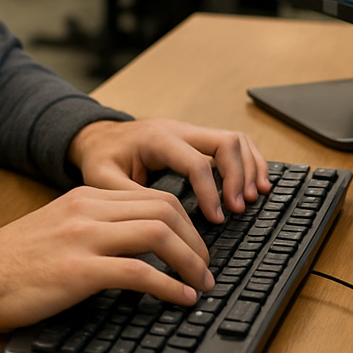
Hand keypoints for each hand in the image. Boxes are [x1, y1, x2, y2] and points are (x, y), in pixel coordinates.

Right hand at [0, 184, 213, 330]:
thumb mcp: (56, 228)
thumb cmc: (9, 261)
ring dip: (191, 261)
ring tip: (201, 285)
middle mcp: (88, 209)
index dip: (185, 222)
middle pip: (164, 209)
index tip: (196, 247)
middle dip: (196, 240)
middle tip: (207, 269)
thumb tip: (135, 246)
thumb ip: (93, 227)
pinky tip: (180, 299)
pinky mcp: (77, 271)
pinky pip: (138, 272)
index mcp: (84, 196)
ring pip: (158, 233)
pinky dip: (169, 287)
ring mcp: (83, 237)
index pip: (152, 196)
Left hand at [67, 118, 269, 223]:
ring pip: (234, 138)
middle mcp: (179, 130)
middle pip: (225, 142)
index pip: (196, 162)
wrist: (97, 137)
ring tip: (255, 196)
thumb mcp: (102, 179)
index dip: (211, 191)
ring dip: (249, 167)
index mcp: (157, 139)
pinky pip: (232, 142)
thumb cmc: (101, 158)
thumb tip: (159, 222)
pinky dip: (248, 161)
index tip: (217, 219)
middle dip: (238, 175)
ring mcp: (190, 132)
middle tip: (239, 207)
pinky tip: (255, 183)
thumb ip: (128, 198)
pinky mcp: (196, 139)